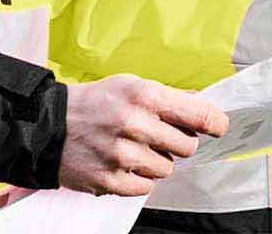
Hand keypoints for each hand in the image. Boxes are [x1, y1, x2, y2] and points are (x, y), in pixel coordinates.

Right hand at [59, 75, 227, 196]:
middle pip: (187, 146)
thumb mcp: (131, 85)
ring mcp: (122, 155)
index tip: (220, 127)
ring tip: (134, 148)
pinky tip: (123, 163)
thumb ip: (167, 98)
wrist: (51, 126)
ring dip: (157, 161)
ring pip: (168, 169)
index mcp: (144, 96)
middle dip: (178, 143)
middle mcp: (135, 124)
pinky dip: (140, 178)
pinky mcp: (110, 180)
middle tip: (159, 136)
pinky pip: (147, 186)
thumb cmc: (96, 102)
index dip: (215, 122)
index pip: (197, 113)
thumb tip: (203, 110)